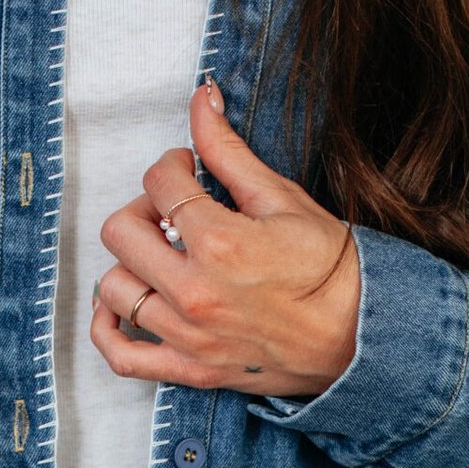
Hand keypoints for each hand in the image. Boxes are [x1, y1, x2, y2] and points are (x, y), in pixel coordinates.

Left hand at [90, 77, 360, 397]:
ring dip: (130, 265)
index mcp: (221, 243)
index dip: (172, 165)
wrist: (361, 337)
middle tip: (171, 212)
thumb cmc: (331, 268)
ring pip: (113, 289)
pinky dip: (107, 332)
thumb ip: (229, 151)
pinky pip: (123, 358)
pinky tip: (120, 309)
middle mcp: (195, 293)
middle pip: (120, 232)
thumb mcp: (282, 199)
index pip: (159, 183)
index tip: (188, 170)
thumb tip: (202, 96)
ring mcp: (189, 337)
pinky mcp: (191, 371)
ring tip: (161, 258)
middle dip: (142, 209)